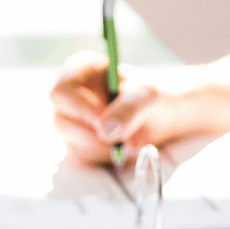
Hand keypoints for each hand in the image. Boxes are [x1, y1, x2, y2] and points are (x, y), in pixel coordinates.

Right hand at [50, 51, 200, 166]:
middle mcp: (72, 96)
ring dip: (104, 148)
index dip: (82, 112)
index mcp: (81, 71)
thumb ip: (129, 109)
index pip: (62, 93)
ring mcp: (74, 120)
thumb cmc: (155, 96)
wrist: (167, 114)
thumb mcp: (149, 96)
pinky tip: (125, 147)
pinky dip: (106, 157)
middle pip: (62, 121)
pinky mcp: (82, 143)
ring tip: (132, 139)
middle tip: (122, 140)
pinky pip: (83, 157)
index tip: (105, 124)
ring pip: (72, 142)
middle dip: (94, 136)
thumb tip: (104, 131)